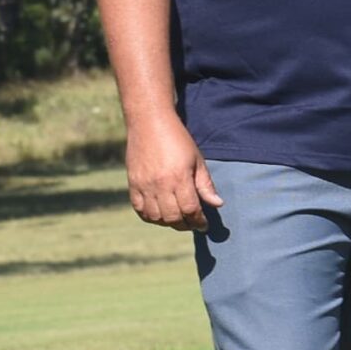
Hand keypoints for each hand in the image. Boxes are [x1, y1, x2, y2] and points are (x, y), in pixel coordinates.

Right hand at [125, 112, 221, 231]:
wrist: (149, 123)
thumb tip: (218, 204)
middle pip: (172, 217)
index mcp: (179, 178)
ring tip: (178, 220)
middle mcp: (159, 185)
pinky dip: (150, 217)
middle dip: (185, 225)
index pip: (190, 209)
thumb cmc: (178, 140)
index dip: (198, 221)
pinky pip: (139, 209)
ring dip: (168, 223)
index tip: (204, 225)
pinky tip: (160, 215)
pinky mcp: (132, 184)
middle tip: (192, 224)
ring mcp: (143, 186)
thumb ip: (205, 184)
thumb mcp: (197, 160)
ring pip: (155, 217)